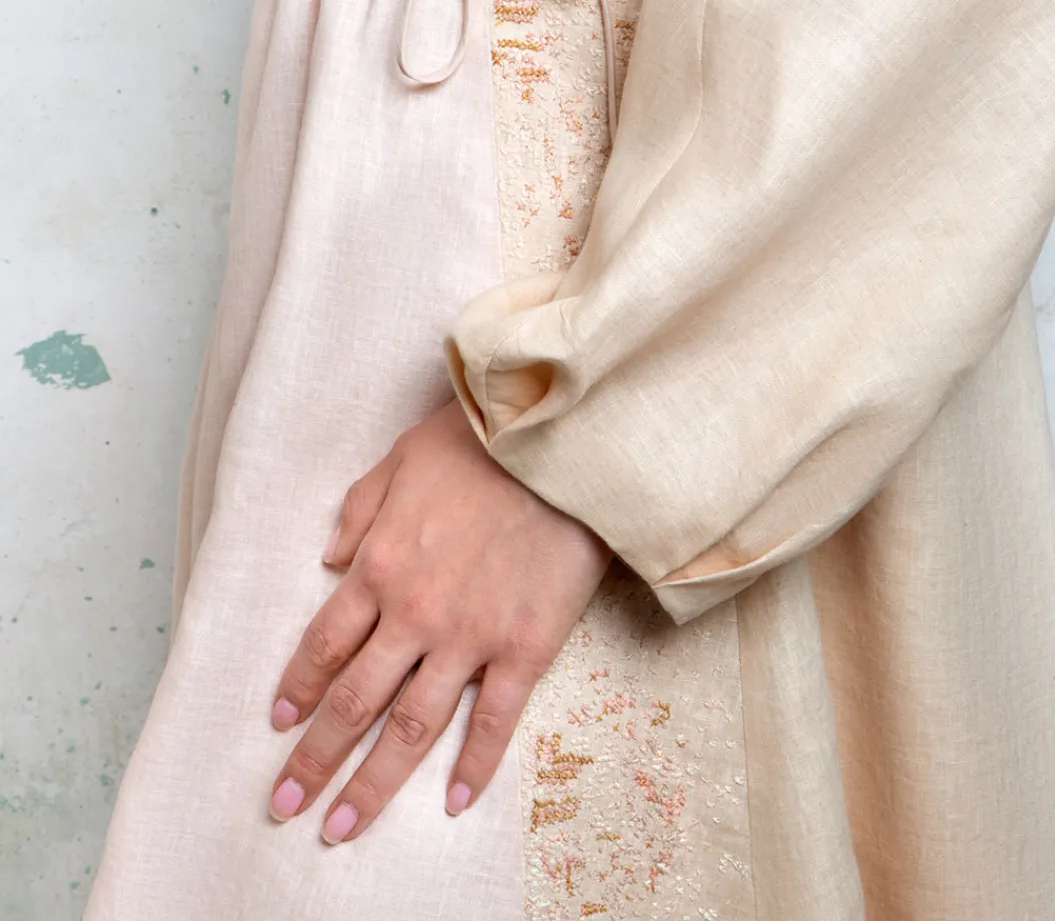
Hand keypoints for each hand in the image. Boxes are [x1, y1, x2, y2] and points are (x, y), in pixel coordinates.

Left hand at [267, 398, 610, 843]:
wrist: (561, 442)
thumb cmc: (483, 439)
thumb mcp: (402, 456)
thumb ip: (360, 509)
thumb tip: (331, 560)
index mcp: (379, 565)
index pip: (323, 644)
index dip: (298, 689)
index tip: (279, 725)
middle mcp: (413, 614)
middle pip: (352, 701)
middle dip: (315, 759)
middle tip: (286, 804)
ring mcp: (469, 637)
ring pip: (410, 725)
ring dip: (372, 782)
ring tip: (341, 828)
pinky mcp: (524, 647)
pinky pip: (493, 720)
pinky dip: (473, 767)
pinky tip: (454, 802)